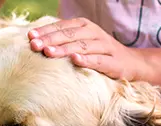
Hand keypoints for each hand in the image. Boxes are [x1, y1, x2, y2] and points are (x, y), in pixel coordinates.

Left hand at [27, 18, 148, 80]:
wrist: (131, 64)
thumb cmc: (97, 54)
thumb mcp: (80, 43)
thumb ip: (61, 41)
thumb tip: (34, 42)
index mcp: (84, 26)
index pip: (62, 26)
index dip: (46, 31)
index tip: (30, 37)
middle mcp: (94, 33)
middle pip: (69, 35)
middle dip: (50, 39)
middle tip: (34, 45)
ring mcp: (104, 46)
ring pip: (81, 46)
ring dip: (63, 49)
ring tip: (48, 52)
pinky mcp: (113, 62)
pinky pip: (98, 60)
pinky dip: (86, 60)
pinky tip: (74, 60)